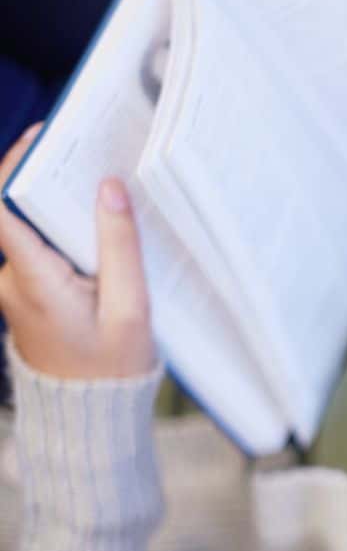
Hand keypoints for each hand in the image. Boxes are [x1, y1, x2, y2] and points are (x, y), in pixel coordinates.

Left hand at [0, 125, 157, 379]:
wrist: (88, 411)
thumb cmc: (111, 367)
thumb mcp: (130, 309)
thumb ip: (119, 246)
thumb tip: (108, 188)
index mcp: (33, 282)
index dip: (12, 168)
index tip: (41, 139)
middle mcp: (10, 279)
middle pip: (12, 211)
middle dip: (44, 180)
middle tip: (84, 155)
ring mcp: (10, 285)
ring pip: (25, 228)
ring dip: (55, 207)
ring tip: (98, 189)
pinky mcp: (20, 290)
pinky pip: (33, 247)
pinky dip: (58, 231)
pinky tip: (93, 228)